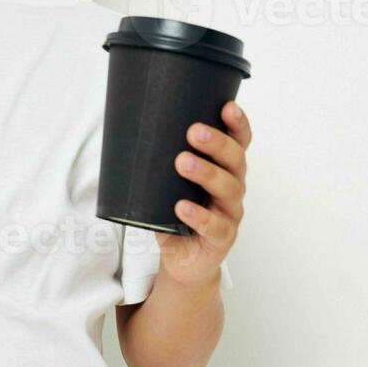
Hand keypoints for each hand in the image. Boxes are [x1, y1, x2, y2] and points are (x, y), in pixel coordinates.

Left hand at [156, 100, 251, 288]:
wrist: (184, 259)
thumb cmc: (175, 212)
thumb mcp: (170, 182)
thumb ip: (161, 159)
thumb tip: (128, 125)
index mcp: (225, 169)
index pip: (239, 142)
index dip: (238, 124)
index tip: (227, 107)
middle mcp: (233, 187)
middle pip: (236, 161)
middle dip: (217, 143)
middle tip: (193, 132)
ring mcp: (230, 214)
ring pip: (228, 190)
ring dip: (206, 173)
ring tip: (182, 162)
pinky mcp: (221, 239)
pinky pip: (216, 226)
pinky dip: (199, 216)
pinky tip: (182, 207)